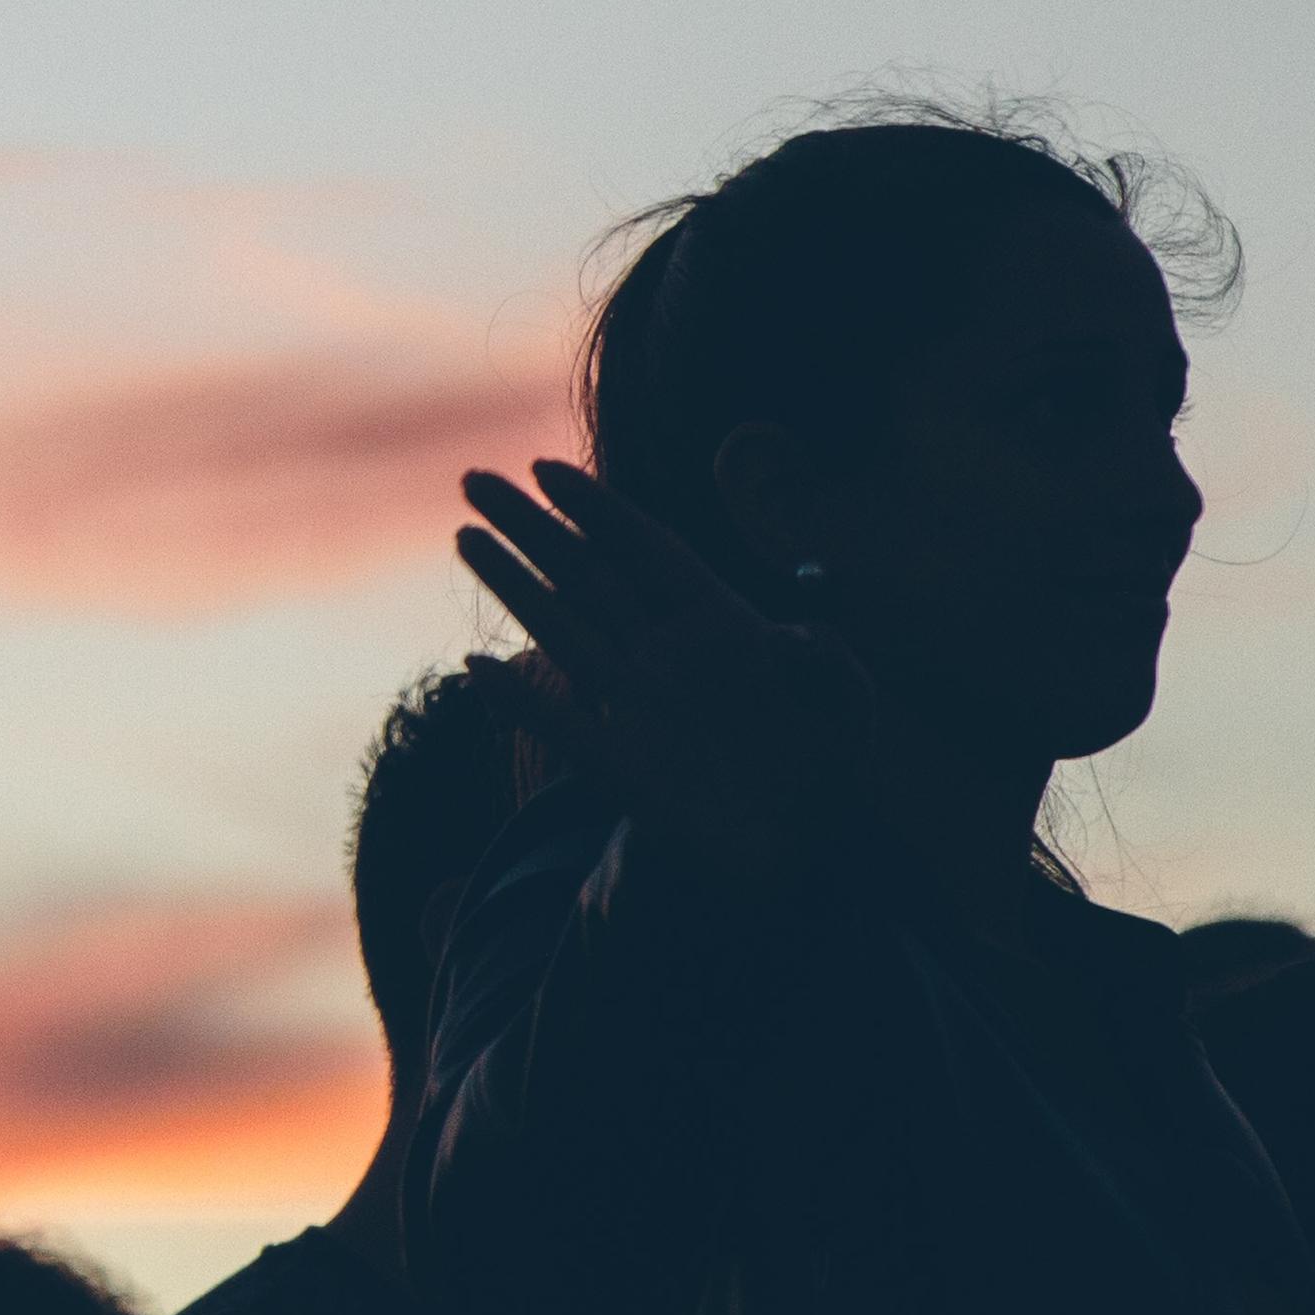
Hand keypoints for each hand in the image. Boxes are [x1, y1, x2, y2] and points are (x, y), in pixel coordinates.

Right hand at [453, 460, 881, 871]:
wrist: (812, 846)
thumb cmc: (832, 763)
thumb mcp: (849, 703)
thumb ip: (829, 663)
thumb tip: (790, 638)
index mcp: (719, 622)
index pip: (648, 550)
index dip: (598, 509)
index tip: (544, 469)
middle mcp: (666, 653)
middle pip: (588, 573)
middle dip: (532, 525)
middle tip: (474, 481)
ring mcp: (640, 707)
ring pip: (563, 631)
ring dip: (513, 585)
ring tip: (465, 537)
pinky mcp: (626, 770)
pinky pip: (564, 727)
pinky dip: (521, 701)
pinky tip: (478, 671)